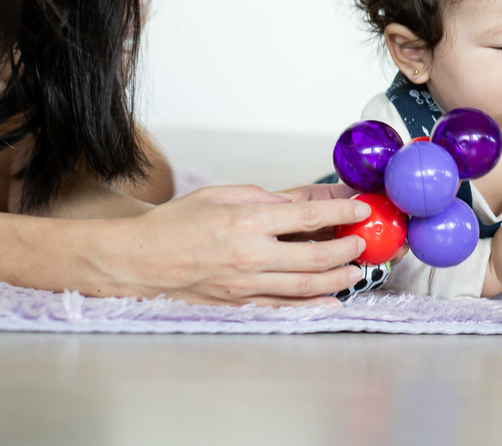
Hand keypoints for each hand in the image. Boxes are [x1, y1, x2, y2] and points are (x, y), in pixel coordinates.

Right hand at [103, 184, 372, 305]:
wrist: (138, 260)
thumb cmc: (176, 223)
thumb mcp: (222, 195)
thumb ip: (266, 198)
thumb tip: (304, 200)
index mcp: (246, 221)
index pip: (307, 218)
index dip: (340, 214)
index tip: (361, 209)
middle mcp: (249, 255)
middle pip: (314, 256)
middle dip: (346, 249)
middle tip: (363, 242)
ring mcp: (244, 285)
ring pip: (304, 286)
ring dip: (337, 279)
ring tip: (356, 271)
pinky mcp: (238, 304)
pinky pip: (283, 306)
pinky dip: (311, 304)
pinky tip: (331, 299)